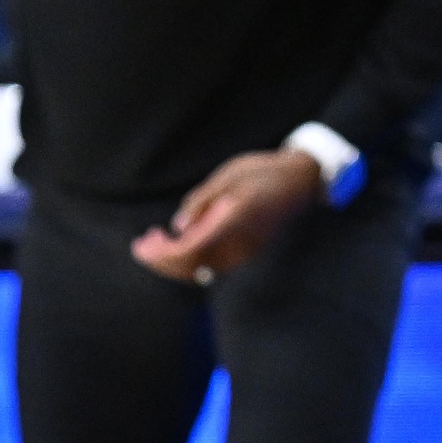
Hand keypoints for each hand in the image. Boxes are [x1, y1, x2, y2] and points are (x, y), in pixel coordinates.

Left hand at [131, 149, 323, 283]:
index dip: (162, 253)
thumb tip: (177, 226)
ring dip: (174, 262)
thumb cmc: (263, 172)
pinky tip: (178, 243)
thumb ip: (202, 201)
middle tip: (140, 246)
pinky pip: (211, 265)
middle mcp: (238, 245)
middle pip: (191, 266)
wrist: (301, 181)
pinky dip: (190, 259)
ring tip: (154, 242)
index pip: (190, 251)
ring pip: (200, 269)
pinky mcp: (244, 253)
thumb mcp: (228, 176)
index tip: (142, 246)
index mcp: (233, 223)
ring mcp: (243, 253)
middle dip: (162, 260)